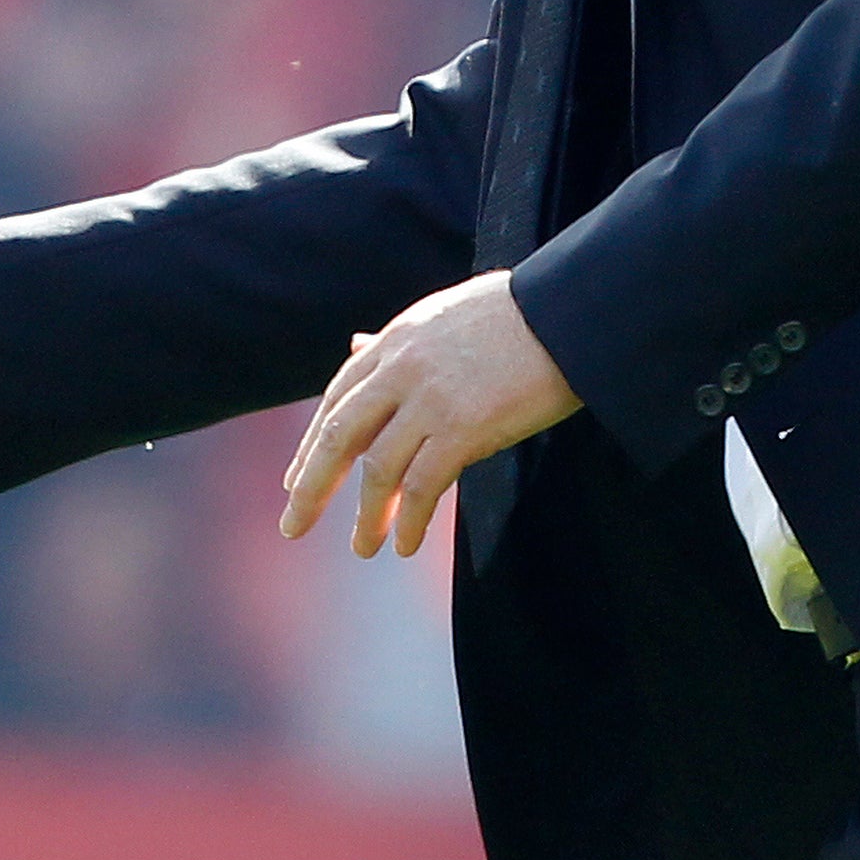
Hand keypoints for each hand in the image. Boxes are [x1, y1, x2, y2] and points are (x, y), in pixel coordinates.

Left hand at [280, 271, 579, 558]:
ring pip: (379, 469)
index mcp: (395, 340)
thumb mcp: (441, 316)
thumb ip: (396, 342)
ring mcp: (430, 400)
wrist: (567, 311)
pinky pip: (423, 485)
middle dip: (310, 486)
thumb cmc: (516, 314)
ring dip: (368, 516)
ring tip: (363, 547)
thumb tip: (356, 345)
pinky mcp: (464, 427)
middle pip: (339, 437)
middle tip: (292, 524)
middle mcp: (401, 369)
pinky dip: (410, 519)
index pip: (337, 399)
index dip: (312, 444)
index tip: (295, 479)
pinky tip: (406, 544)